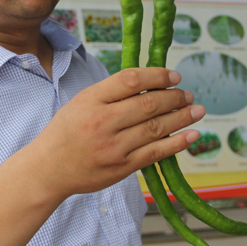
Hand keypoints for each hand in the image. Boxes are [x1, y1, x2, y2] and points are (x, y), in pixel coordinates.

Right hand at [25, 67, 204, 198]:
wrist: (48, 169)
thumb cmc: (66, 132)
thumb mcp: (81, 103)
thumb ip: (111, 93)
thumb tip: (151, 84)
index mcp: (91, 100)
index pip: (130, 80)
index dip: (157, 75)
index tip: (174, 76)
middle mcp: (102, 122)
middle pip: (148, 104)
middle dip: (174, 97)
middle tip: (188, 94)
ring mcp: (113, 146)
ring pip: (156, 128)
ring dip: (182, 117)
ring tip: (197, 110)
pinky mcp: (122, 167)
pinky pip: (156, 153)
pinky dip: (177, 143)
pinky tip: (192, 135)